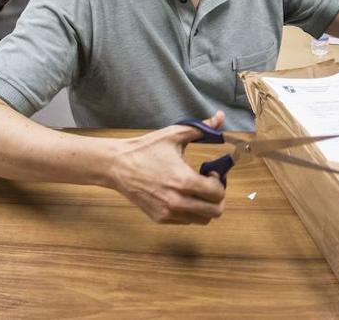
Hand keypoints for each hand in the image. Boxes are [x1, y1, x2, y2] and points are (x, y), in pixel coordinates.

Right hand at [107, 112, 227, 223]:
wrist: (118, 165)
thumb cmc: (146, 149)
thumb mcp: (174, 134)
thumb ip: (202, 128)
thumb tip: (221, 117)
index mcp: (184, 181)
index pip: (218, 193)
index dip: (219, 182)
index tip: (211, 173)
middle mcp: (178, 202)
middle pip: (215, 212)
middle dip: (217, 197)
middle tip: (209, 184)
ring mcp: (168, 213)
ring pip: (202, 220)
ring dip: (205, 206)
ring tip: (196, 190)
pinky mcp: (160, 218)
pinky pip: (186, 221)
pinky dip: (190, 211)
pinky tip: (182, 195)